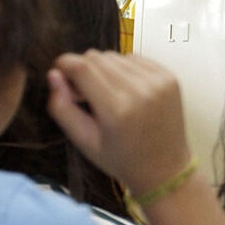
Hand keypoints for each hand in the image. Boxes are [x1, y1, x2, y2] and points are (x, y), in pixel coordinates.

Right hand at [46, 51, 192, 194]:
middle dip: (83, 69)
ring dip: (104, 69)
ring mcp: (159, 82)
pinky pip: (136, 58)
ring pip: (116, 56)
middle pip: (97, 57)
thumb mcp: (84, 140)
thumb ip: (62, 107)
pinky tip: (125, 90)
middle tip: (83, 93)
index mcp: (117, 109)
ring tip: (106, 93)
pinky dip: (125, 68)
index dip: (64, 64)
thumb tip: (54, 74)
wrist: (164, 168)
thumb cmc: (120, 158)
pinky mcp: (170, 77)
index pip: (82, 67)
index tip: (60, 73)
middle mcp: (141, 90)